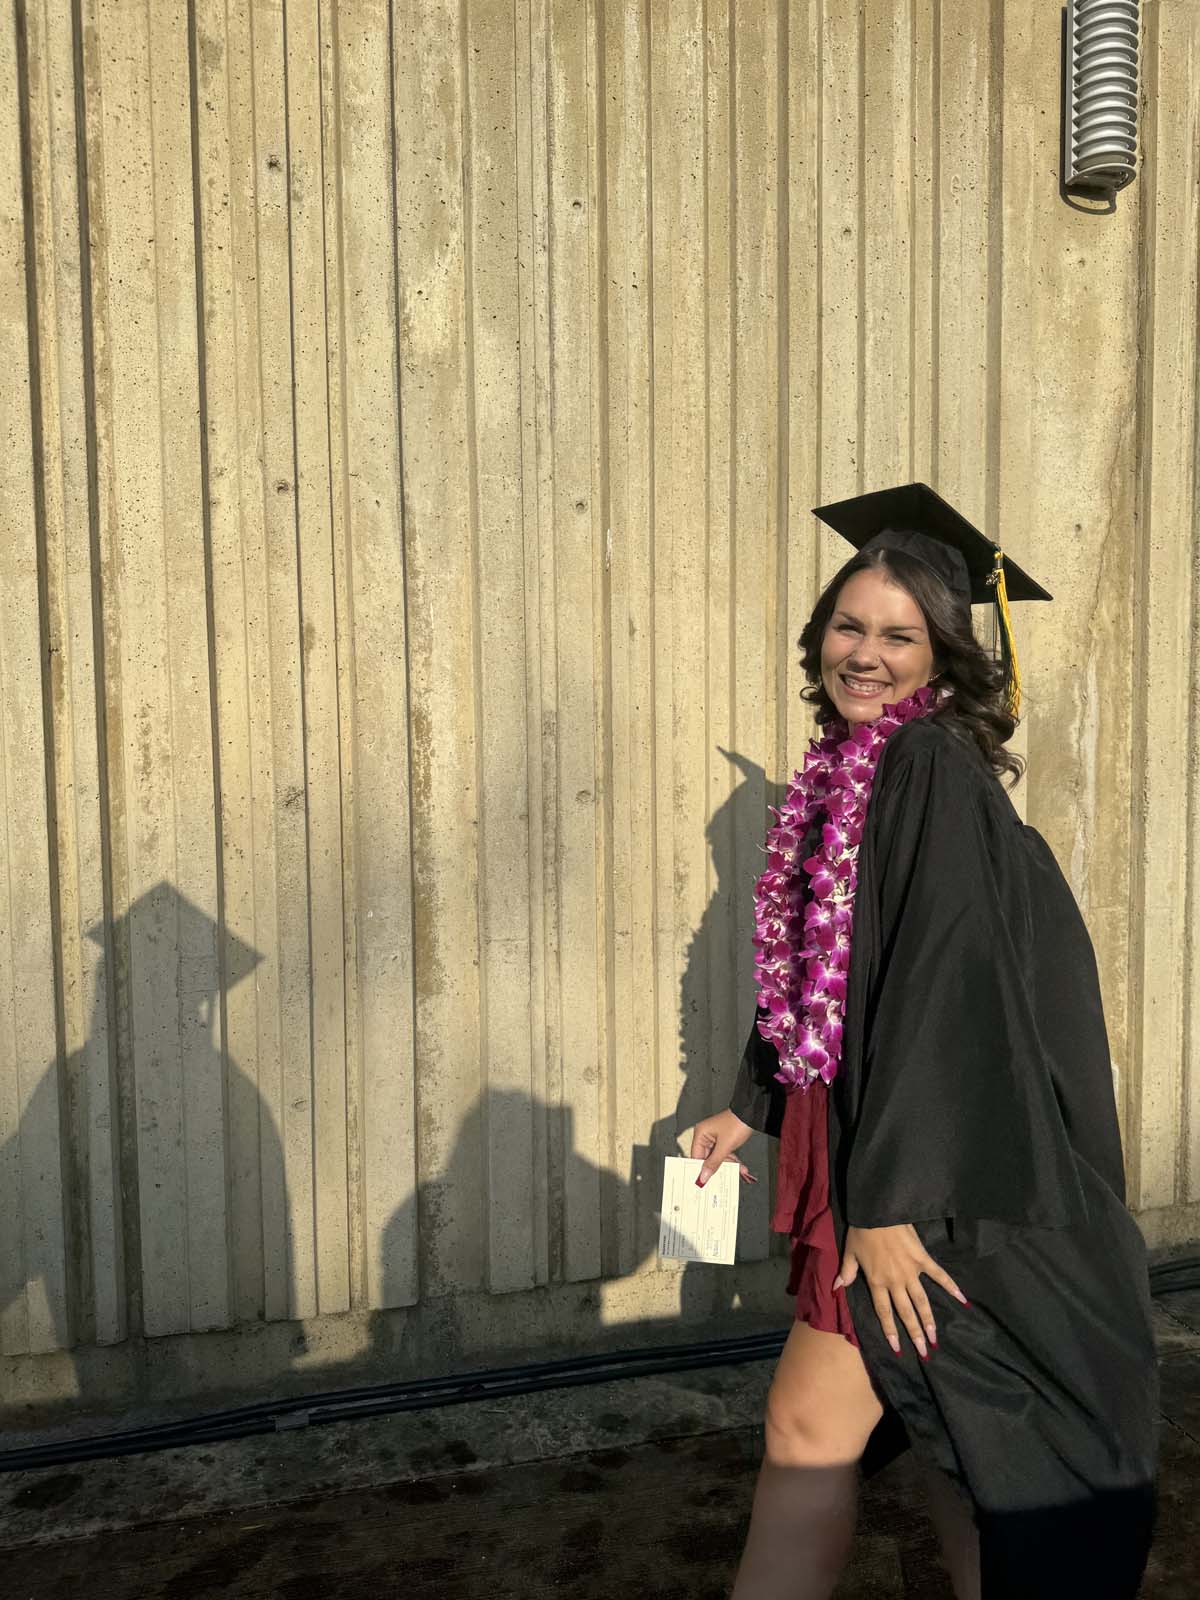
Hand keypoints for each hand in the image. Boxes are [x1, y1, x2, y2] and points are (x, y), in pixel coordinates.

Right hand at [689, 1109, 757, 1187]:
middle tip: (724, 1177)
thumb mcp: (725, 1146)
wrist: (752, 1115)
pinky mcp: (724, 1139)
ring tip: (738, 1169)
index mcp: (701, 1133)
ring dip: (729, 1164)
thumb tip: (703, 1176)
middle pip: (707, 1158)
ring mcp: (715, 1138)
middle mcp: (706, 1135)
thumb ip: (714, 1162)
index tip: (704, 1181)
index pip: (696, 1156)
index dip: (700, 1169)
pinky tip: (740, 1166)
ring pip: (718, 1158)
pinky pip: (724, 1154)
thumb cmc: (737, 1123)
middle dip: (719, 1167)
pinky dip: (732, 1160)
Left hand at [835, 1224, 968, 1357]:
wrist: (877, 1210)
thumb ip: (847, 1272)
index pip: (884, 1312)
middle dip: (915, 1334)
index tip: (897, 1349)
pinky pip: (938, 1275)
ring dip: (929, 1320)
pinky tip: (962, 1299)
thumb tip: (837, 1288)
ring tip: (936, 1338)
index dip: (890, 1331)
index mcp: (876, 1281)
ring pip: (922, 1301)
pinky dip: (951, 1286)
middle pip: (906, 1312)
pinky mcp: (923, 1258)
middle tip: (924, 1352)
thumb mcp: (849, 1252)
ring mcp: (911, 1271)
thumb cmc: (861, 1230)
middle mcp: (895, 1281)